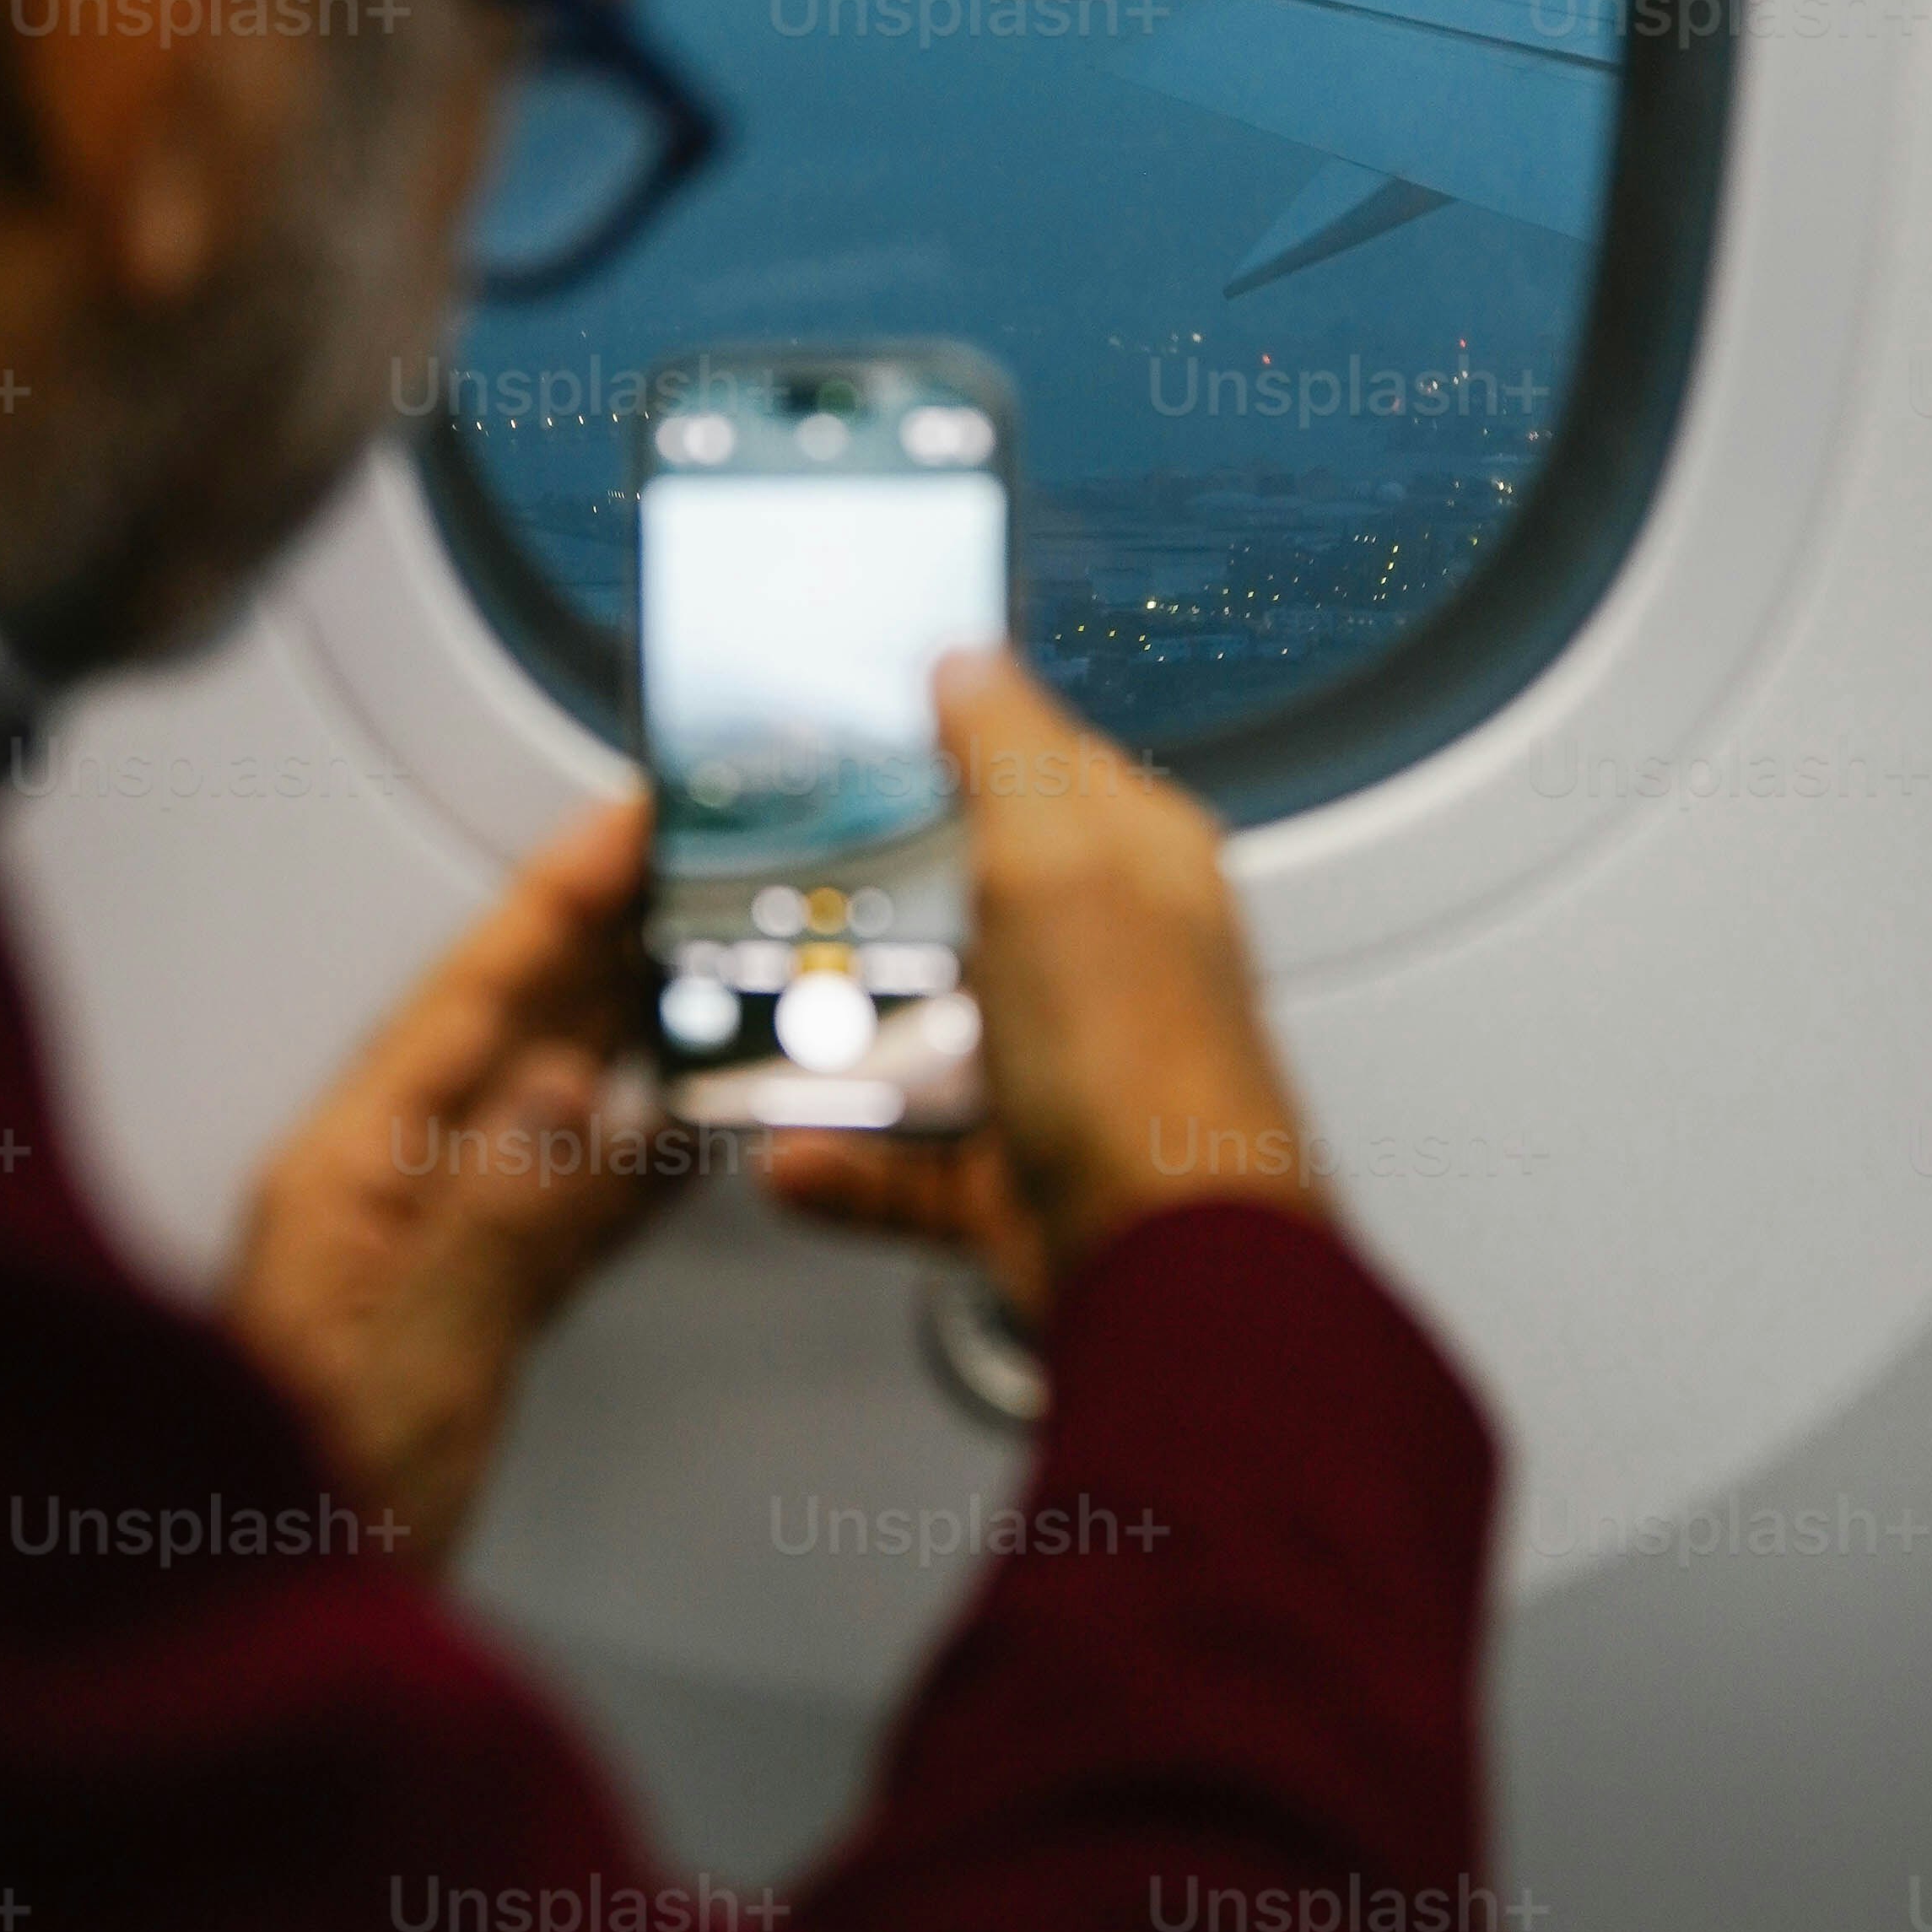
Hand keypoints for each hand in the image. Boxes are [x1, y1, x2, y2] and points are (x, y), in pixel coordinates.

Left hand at [223, 786, 663, 1563]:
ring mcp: (414, 1261)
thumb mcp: (408, 1372)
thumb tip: (578, 1089)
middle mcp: (373, 1201)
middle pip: (510, 1033)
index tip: (630, 822)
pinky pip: (558, 1212)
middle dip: (606, 939)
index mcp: (342, 1182)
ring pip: (545, 1114)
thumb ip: (496, 1224)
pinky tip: (681, 1133)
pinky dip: (629, 1163)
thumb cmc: (289, 1535)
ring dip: (632, 1033)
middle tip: (703, 860)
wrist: (246, 1652)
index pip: (469, 1002)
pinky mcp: (456, 1329)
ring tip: (717, 960)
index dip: (556, 903)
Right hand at [763, 647, 1325, 1322]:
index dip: (947, 742)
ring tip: (766, 1023)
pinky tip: (796, 1156)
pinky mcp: (1022, 1177)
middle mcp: (1106, 963)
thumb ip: (1008, 747)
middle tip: (780, 888)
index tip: (849, 741)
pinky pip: (912, 1162)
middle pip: (968, 904)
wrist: (1166, 1271)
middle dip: (872, 903)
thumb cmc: (1144, 1063)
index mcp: (1136, 864)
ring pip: (933, 1035)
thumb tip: (969, 661)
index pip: (1038, 766)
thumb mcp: (1058, 858)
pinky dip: (848, 1164)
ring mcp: (1063, 1075)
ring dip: (844, 1040)